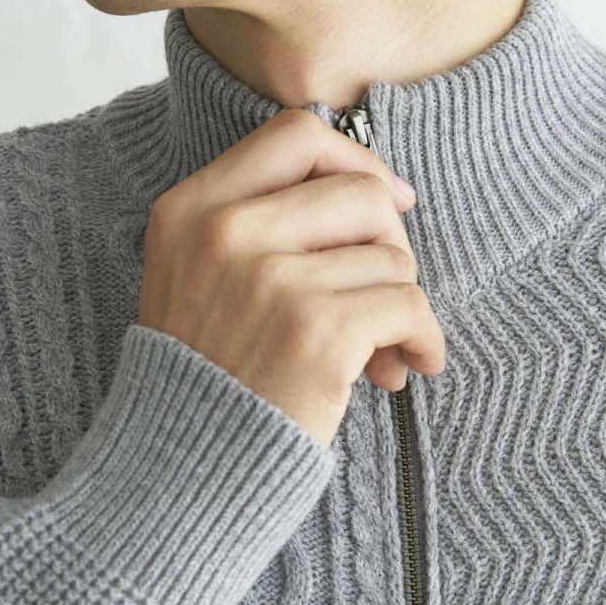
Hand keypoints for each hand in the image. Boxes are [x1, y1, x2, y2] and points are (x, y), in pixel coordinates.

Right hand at [137, 106, 446, 449]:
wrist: (181, 467)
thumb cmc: (207, 381)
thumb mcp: (199, 281)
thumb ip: (262, 229)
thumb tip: (383, 195)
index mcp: (193, 210)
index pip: (295, 137)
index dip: (356, 162)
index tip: (388, 202)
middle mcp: (228, 234)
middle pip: (360, 193)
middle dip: (392, 246)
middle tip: (388, 295)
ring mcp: (273, 281)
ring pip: (392, 259)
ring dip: (404, 306)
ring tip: (384, 352)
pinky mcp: (318, 332)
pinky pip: (409, 307)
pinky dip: (424, 339)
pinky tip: (411, 366)